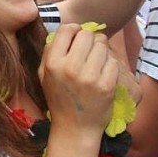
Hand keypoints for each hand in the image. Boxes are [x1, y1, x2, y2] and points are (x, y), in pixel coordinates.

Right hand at [39, 23, 118, 137]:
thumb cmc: (59, 98)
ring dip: (102, 51)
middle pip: (87, 34)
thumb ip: (50, 51)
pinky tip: (104, 74)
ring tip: (97, 63)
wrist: (75, 128)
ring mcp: (89, 77)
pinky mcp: (106, 85)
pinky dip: (110, 65)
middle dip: (90, 40)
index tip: (77, 38)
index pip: (67, 29)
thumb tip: (66, 30)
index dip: (74, 30)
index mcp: (53, 63)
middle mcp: (70, 68)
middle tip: (89, 51)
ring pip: (103, 45)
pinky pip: (113, 61)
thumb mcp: (44, 75)